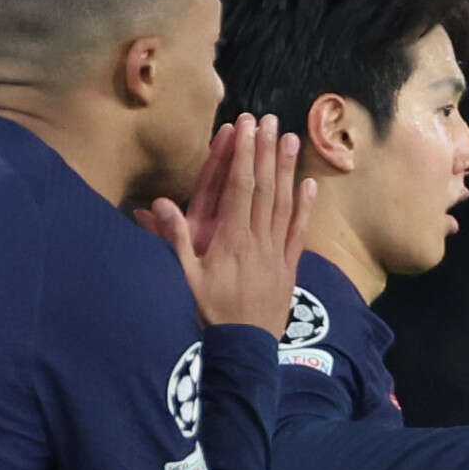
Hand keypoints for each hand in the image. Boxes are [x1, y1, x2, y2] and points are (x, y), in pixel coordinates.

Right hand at [143, 115, 313, 331]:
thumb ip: (174, 240)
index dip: (244, 155)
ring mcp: (276, 252)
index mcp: (231, 239)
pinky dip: (305, 206)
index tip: (246, 127)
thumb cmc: (210, 314)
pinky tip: (308, 183)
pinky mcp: (289, 266)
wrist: (245, 349)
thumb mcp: (185, 278)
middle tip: (268, 120)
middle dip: (265, 151)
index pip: (239, 187)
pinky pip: (298, 231)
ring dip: (286, 169)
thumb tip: (159, 204)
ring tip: (289, 138)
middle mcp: (257, 240)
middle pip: (264, 188)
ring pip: (284, 203)